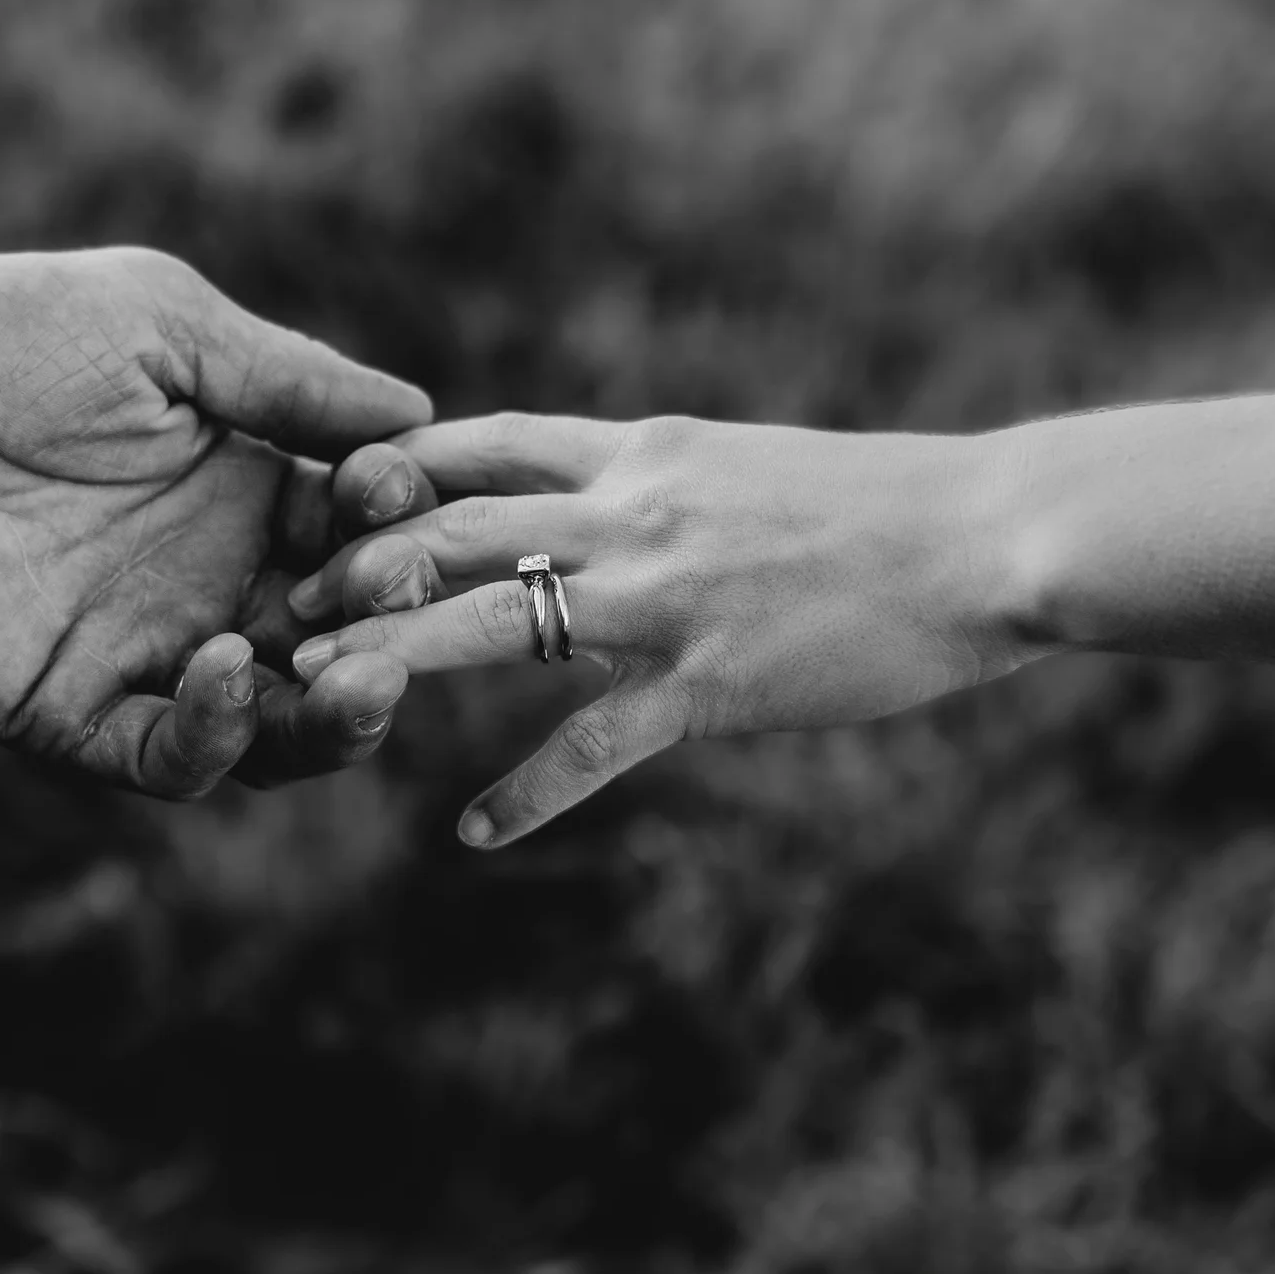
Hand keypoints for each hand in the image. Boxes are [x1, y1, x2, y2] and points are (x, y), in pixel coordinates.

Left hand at [0, 239, 430, 796]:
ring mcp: (146, 654)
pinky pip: (172, 756)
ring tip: (363, 674)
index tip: (395, 489)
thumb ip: (285, 378)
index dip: (400, 523)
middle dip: (390, 625)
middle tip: (396, 594)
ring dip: (339, 714)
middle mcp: (211, 581)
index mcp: (245, 488)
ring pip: (279, 724)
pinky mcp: (72, 711)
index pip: (365, 531)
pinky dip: (218, 733)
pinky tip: (225, 664)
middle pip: (343, 639)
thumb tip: (419, 413)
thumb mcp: (162, 326)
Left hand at [283, 413, 1022, 846]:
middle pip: (457, 521)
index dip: (394, 465)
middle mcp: (633, 510)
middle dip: (361, 562)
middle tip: (287, 604)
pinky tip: (475, 833)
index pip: (484, 440)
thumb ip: (657, 477)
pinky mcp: (707, 683)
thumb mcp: (745, 463)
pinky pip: (592, 744)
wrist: (986, 536)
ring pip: (494, 619)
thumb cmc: (881, 504)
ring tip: (320, 692)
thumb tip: (596, 495)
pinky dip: (528, 794)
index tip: (327, 494)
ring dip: (396, 656)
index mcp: (642, 449)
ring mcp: (664, 598)